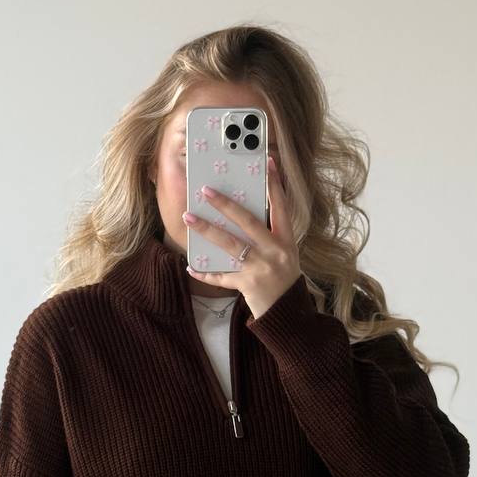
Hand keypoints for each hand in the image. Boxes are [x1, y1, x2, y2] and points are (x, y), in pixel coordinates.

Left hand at [183, 155, 301, 319]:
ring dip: (207, 230)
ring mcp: (261, 269)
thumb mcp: (284, 254)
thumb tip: (240, 214)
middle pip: (248, 222)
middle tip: (206, 190)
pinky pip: (221, 277)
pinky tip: (191, 266)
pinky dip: (205, 273)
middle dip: (226, 204)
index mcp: (286, 241)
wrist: (287, 313)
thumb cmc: (283, 279)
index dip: (275, 185)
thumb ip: (268, 236)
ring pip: (230, 244)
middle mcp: (275, 252)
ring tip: (189, 217)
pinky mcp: (248, 286)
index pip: (281, 207)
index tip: (269, 163)